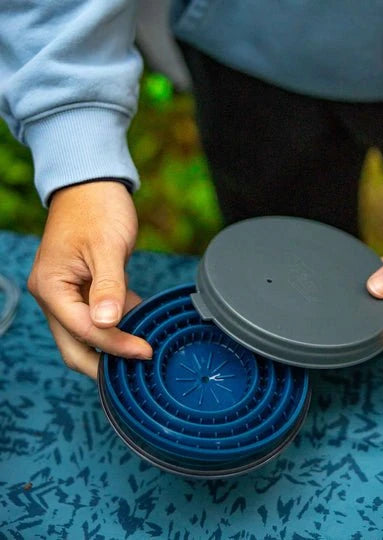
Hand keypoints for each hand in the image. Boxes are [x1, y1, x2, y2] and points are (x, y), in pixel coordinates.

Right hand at [28, 181, 152, 378]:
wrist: (92, 187)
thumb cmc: (97, 210)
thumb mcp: (106, 248)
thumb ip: (108, 287)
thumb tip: (108, 324)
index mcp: (51, 287)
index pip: (83, 330)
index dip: (115, 345)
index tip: (144, 352)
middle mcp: (53, 295)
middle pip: (74, 345)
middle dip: (104, 362)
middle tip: (136, 368)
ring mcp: (66, 294)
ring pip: (84, 335)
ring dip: (110, 347)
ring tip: (141, 351)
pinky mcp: (81, 289)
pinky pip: (95, 318)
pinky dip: (115, 326)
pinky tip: (138, 324)